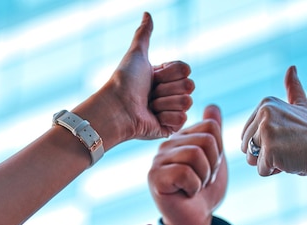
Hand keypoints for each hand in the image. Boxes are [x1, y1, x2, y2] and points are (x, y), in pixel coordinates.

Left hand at [74, 12, 193, 150]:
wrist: (117, 108)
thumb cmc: (124, 81)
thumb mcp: (136, 54)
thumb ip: (143, 34)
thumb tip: (147, 13)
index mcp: (164, 77)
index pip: (185, 69)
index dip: (170, 72)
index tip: (152, 76)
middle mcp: (169, 94)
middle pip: (189, 85)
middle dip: (167, 88)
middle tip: (149, 92)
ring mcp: (170, 112)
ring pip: (186, 102)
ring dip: (164, 102)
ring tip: (148, 106)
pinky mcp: (169, 128)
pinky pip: (181, 119)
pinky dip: (165, 117)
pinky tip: (151, 117)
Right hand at [148, 104, 226, 224]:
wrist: (195, 219)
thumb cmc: (204, 191)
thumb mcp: (214, 159)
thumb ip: (213, 133)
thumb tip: (212, 106)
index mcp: (181, 138)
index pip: (210, 127)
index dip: (218, 151)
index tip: (209, 168)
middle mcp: (166, 145)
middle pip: (205, 140)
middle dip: (212, 166)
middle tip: (202, 180)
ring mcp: (158, 160)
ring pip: (195, 155)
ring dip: (203, 177)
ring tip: (194, 186)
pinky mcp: (155, 177)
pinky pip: (184, 172)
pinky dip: (193, 187)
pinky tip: (185, 193)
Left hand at [241, 65, 306, 187]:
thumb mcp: (302, 106)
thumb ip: (293, 88)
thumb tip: (291, 68)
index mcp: (266, 103)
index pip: (247, 134)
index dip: (265, 142)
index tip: (287, 137)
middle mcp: (264, 113)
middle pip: (246, 147)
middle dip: (264, 154)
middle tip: (288, 147)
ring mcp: (266, 131)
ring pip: (250, 159)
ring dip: (268, 163)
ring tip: (288, 154)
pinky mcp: (270, 149)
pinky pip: (261, 170)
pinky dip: (274, 171)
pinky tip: (290, 162)